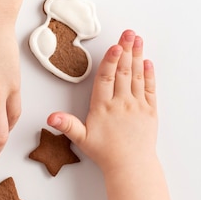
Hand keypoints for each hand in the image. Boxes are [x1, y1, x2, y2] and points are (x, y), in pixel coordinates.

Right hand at [47, 30, 156, 173]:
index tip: (115, 46)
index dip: (111, 61)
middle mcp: (121, 103)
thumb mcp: (81, 139)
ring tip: (138, 40)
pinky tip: (148, 62)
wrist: (131, 166)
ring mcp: (137, 106)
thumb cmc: (105, 153)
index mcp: (103, 107)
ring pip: (137, 76)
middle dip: (126, 50)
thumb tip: (50, 118)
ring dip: (138, 56)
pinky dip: (149, 74)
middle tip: (128, 33)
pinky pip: (150, 89)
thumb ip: (66, 125)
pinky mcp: (150, 111)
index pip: (107, 79)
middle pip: (123, 72)